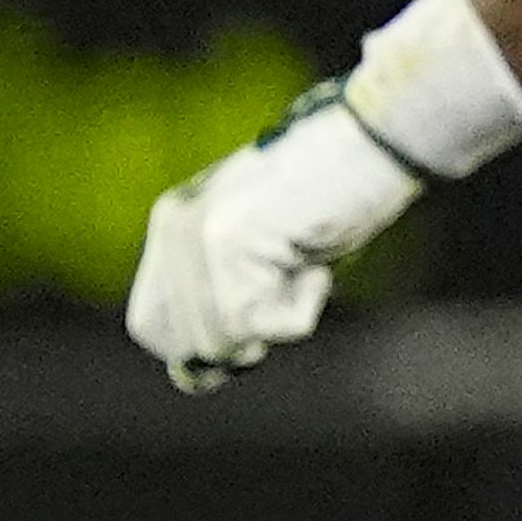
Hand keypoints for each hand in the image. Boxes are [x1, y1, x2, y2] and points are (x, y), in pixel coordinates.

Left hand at [127, 86, 419, 391]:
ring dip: (281, 314)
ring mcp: (196, 235)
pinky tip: (313, 255)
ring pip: (227, 340)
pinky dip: (305, 306)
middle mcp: (172, 228)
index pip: (152, 327)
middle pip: (188, 343)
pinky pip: (269, 326)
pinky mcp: (229, 245)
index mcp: (171, 225)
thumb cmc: (331, 200)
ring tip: (301, 255)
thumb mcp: (264, 259)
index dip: (203, 342)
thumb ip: (222, 305)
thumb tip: (191, 378)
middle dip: (244, 333)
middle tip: (285, 277)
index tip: (256, 315)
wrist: (370, 142)